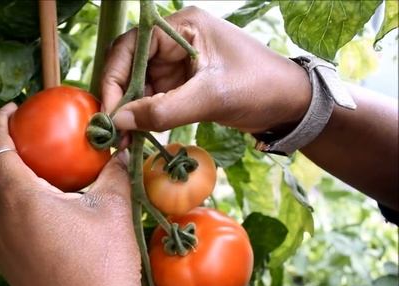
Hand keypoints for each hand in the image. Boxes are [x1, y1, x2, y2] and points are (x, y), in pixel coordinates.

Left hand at [0, 103, 182, 285]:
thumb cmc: (104, 262)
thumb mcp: (112, 208)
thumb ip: (113, 171)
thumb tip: (120, 146)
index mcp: (19, 198)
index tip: (10, 108)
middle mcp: (0, 221)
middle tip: (21, 136)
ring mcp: (1, 248)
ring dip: (2, 181)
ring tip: (31, 172)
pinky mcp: (9, 268)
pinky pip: (0, 227)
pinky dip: (10, 208)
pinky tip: (39, 213)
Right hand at [101, 6, 310, 134]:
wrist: (291, 104)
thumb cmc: (259, 87)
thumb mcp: (211, 98)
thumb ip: (163, 110)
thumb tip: (120, 123)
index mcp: (182, 27)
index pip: (132, 47)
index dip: (115, 78)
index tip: (110, 112)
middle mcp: (174, 41)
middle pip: (130, 67)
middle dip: (120, 100)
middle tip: (113, 133)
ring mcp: (177, 63)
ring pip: (139, 86)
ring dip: (130, 114)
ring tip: (124, 142)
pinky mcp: (182, 83)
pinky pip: (153, 99)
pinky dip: (145, 118)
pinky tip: (139, 137)